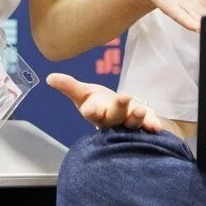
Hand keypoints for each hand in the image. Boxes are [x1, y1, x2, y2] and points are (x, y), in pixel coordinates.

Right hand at [47, 72, 163, 132]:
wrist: (120, 116)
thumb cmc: (100, 104)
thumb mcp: (84, 94)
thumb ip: (69, 86)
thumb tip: (50, 77)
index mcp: (96, 113)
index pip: (91, 113)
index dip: (91, 111)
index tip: (90, 109)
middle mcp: (112, 121)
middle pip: (114, 118)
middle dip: (119, 109)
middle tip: (124, 97)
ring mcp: (128, 124)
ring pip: (132, 123)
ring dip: (136, 117)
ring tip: (139, 109)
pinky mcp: (144, 123)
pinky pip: (148, 124)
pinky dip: (152, 125)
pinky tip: (156, 127)